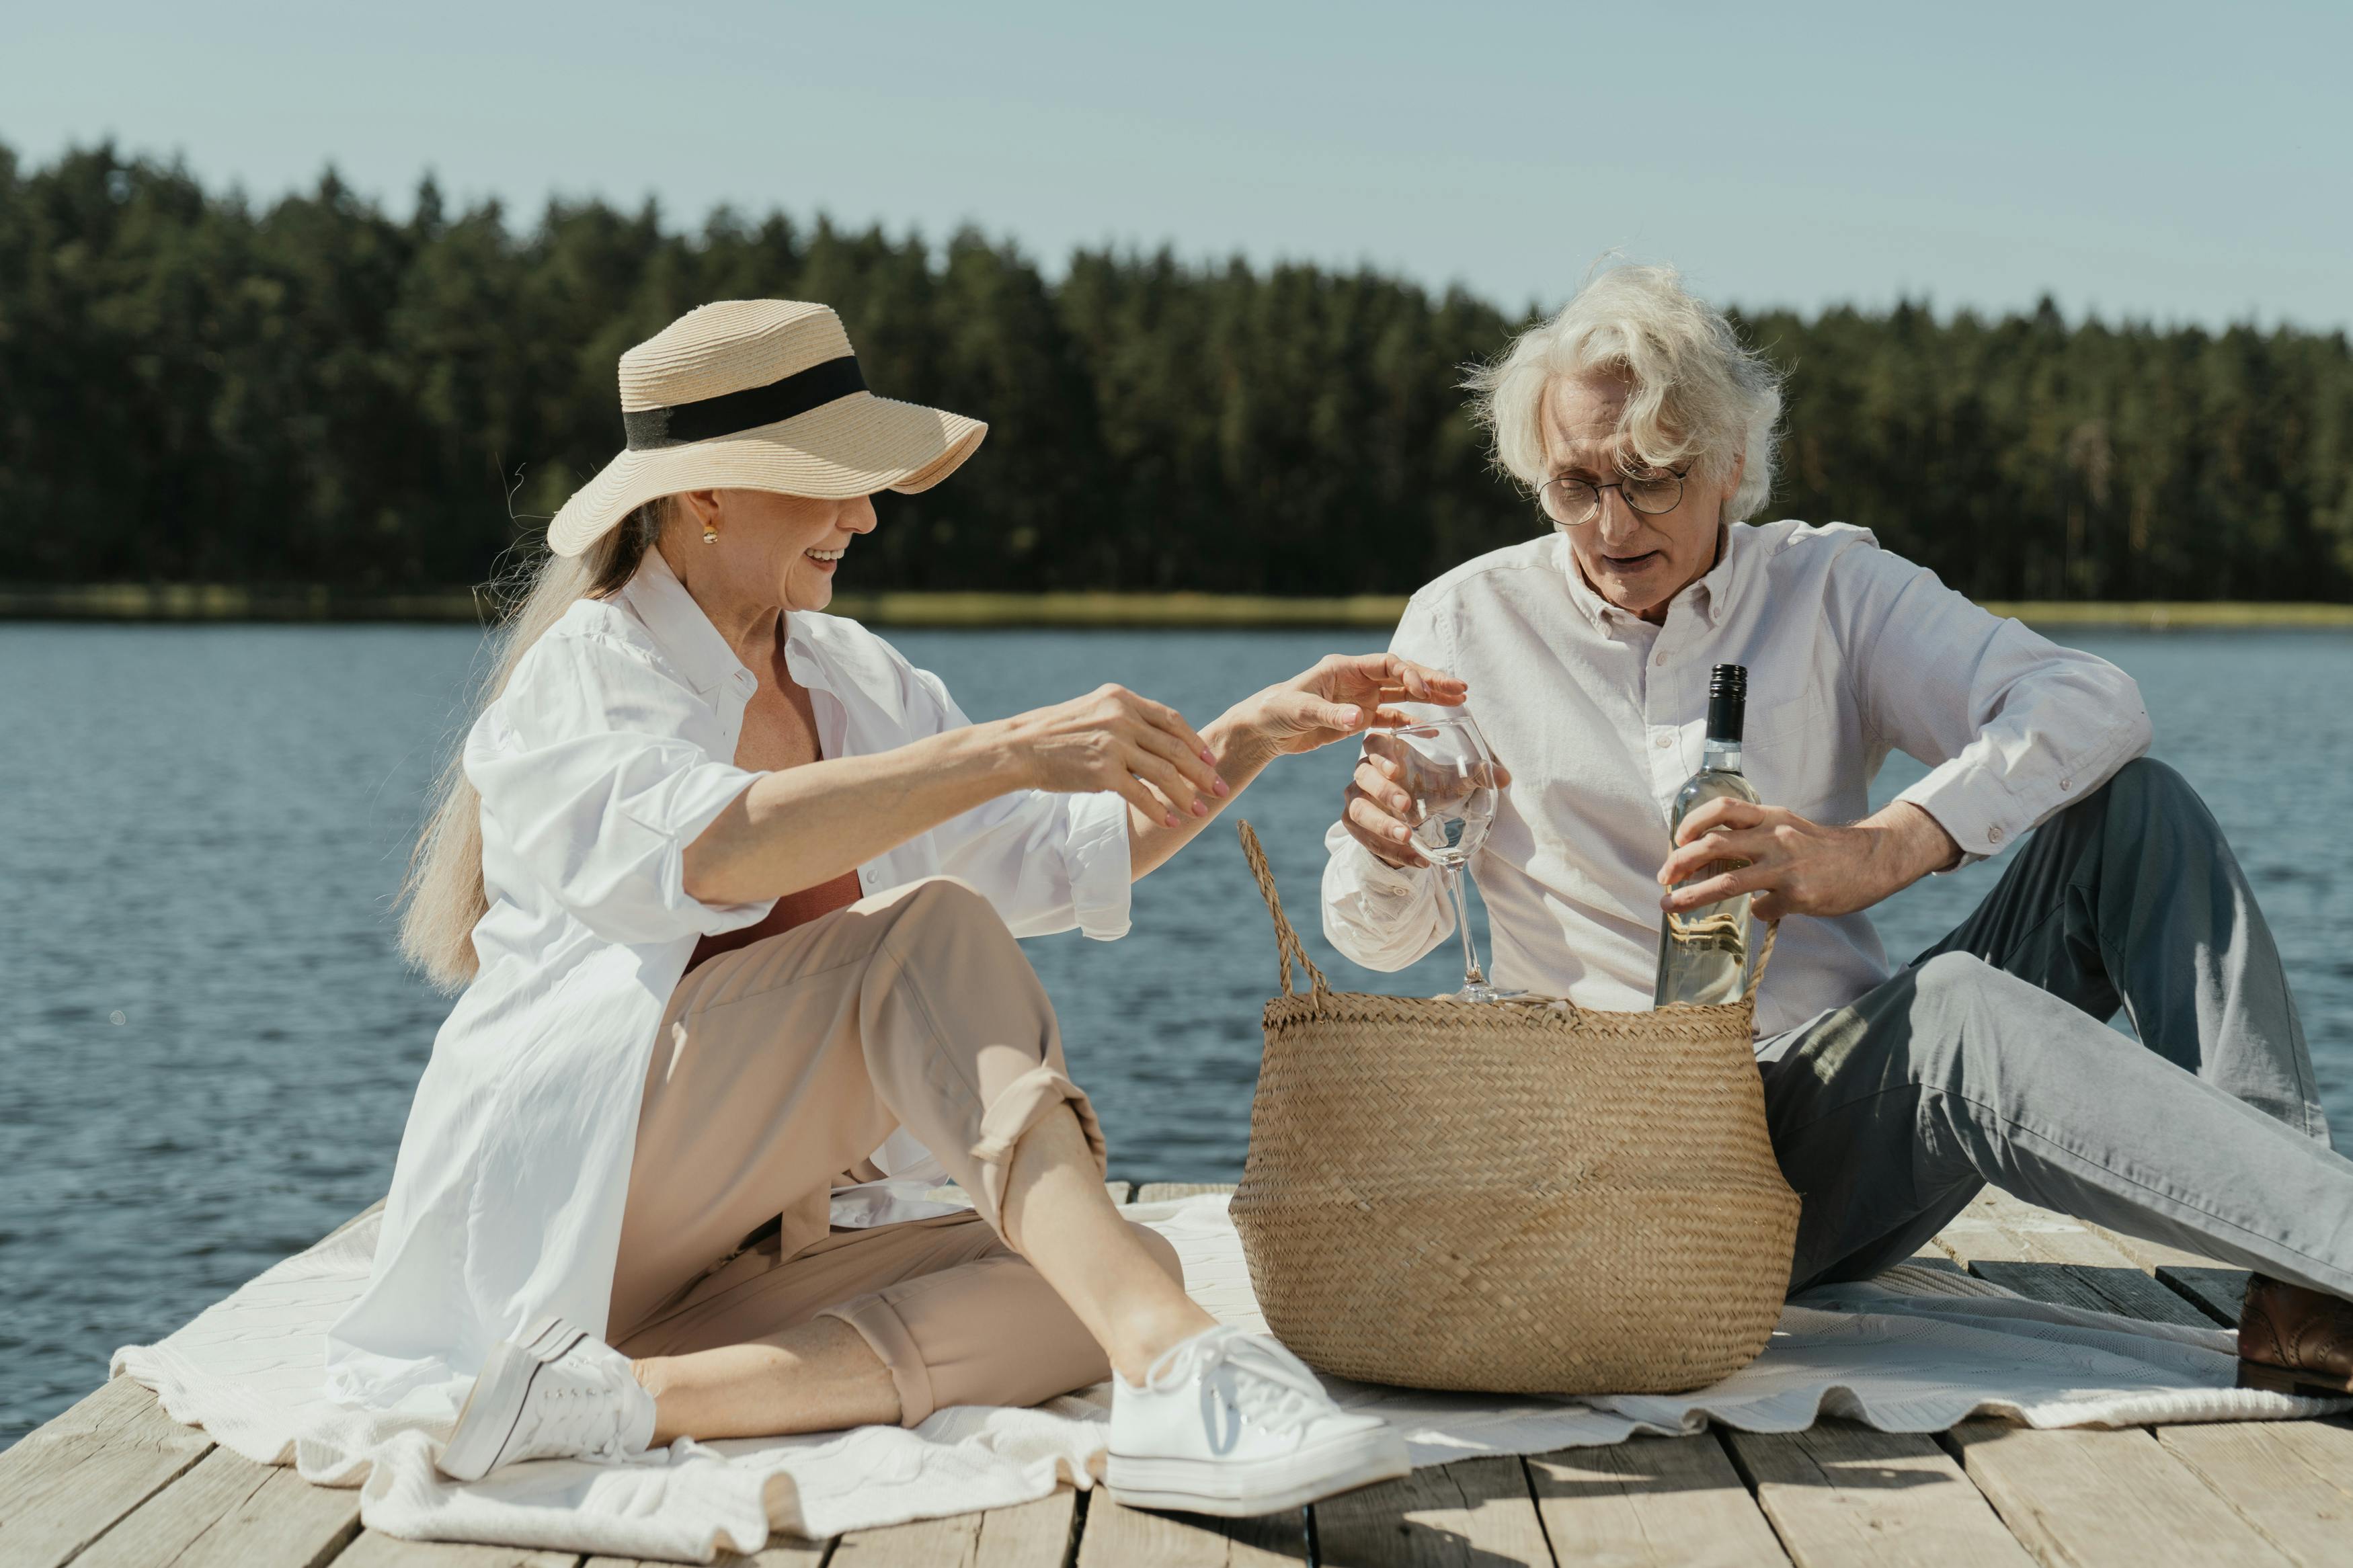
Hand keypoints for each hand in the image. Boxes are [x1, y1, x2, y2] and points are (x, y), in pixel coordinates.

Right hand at [999, 684, 1226, 827]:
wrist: (1019, 747)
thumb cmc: (1055, 734)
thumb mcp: (1093, 711)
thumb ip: (1125, 719)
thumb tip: (1158, 740)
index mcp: (1122, 699)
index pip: (1171, 720)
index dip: (1195, 742)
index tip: (1210, 760)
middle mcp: (1122, 716)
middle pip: (1176, 747)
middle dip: (1202, 772)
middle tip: (1220, 789)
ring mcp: (1113, 743)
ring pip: (1165, 772)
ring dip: (1187, 795)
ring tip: (1201, 811)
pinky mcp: (1103, 771)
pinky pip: (1142, 794)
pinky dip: (1160, 809)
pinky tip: (1170, 821)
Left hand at [1232, 653, 1468, 761]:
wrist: (1263, 729)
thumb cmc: (1276, 711)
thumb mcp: (1299, 711)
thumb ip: (1330, 714)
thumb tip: (1359, 718)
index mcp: (1344, 667)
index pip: (1387, 664)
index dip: (1410, 674)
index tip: (1427, 691)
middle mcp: (1357, 679)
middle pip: (1402, 675)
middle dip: (1432, 680)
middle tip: (1461, 688)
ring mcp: (1360, 698)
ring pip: (1402, 694)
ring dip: (1429, 698)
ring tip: (1459, 701)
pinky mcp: (1358, 718)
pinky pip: (1391, 718)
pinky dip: (1410, 722)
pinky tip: (1432, 728)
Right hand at [1340, 729, 1512, 870]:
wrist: (1412, 819)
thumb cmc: (1428, 789)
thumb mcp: (1452, 782)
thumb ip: (1477, 775)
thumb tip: (1504, 777)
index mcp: (1386, 752)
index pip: (1374, 743)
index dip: (1382, 754)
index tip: (1398, 769)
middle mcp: (1365, 773)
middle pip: (1364, 776)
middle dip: (1384, 792)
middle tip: (1406, 806)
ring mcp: (1356, 799)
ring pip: (1358, 810)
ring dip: (1382, 824)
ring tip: (1408, 837)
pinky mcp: (1355, 825)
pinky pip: (1365, 838)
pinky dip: (1390, 849)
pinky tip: (1415, 859)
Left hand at [1657, 799, 1959, 921]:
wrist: (1871, 860)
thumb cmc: (1822, 847)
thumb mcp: (1787, 827)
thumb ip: (1753, 835)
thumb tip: (1709, 854)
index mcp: (1770, 817)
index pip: (1722, 809)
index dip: (1692, 822)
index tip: (1676, 839)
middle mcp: (1774, 837)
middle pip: (1713, 845)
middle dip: (1679, 862)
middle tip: (1663, 878)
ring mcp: (1785, 868)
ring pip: (1726, 882)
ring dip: (1691, 896)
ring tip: (1671, 906)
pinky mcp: (1798, 896)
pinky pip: (1761, 909)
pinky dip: (1755, 913)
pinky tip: (1761, 912)